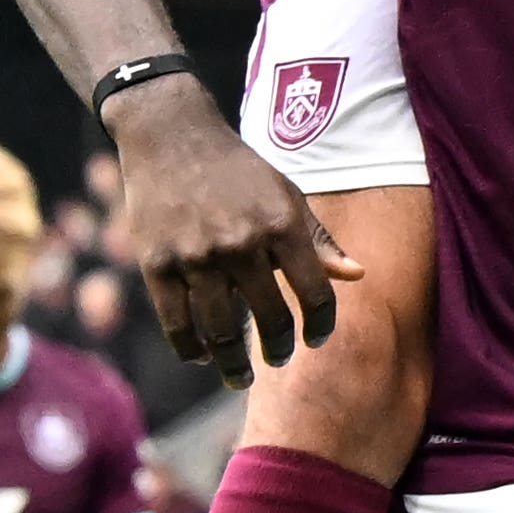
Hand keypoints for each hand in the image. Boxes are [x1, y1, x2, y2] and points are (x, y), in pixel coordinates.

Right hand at [104, 80, 362, 389]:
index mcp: (281, 224)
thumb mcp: (286, 195)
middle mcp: (241, 243)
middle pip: (269, 318)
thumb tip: (357, 276)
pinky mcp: (157, 264)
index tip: (317, 339)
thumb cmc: (239, 171)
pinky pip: (177, 324)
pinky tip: (202, 355)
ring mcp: (196, 255)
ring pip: (220, 331)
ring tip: (240, 375)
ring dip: (232, 363)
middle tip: (279, 358)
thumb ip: (318, 240)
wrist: (173, 137)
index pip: (315, 293)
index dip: (321, 324)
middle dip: (278, 348)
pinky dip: (191, 348)